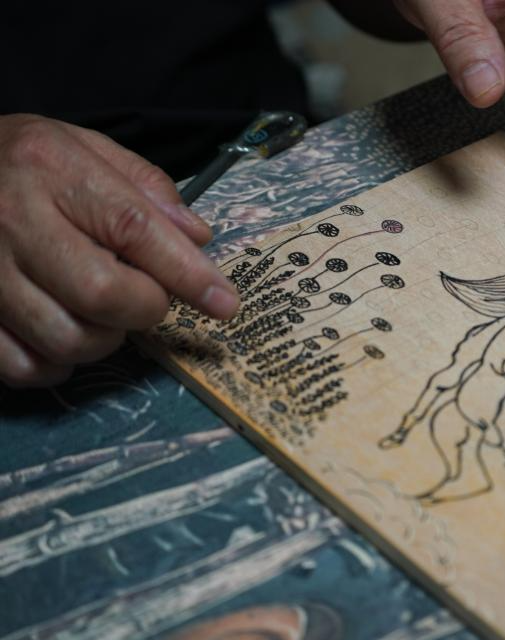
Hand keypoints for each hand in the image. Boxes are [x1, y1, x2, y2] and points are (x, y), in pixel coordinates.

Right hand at [0, 114, 239, 387]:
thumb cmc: (26, 160)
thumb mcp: (88, 148)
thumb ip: (148, 189)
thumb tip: (198, 239)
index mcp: (54, 171)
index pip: (134, 229)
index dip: (188, 273)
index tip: (224, 302)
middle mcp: (14, 220)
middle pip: (101, 293)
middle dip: (144, 309)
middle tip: (147, 298)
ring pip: (65, 339)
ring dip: (104, 340)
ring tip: (103, 314)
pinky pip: (22, 366)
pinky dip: (56, 366)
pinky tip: (65, 337)